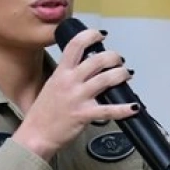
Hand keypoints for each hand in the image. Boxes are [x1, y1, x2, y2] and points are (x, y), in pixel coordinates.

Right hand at [13, 28, 137, 159]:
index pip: (75, 45)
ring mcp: (78, 98)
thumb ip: (68, 75)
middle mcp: (70, 81)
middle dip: (114, 57)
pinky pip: (109, 110)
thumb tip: (87, 68)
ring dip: (121, 75)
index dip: (90, 35)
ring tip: (127, 75)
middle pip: (97, 60)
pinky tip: (134, 107)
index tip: (101, 35)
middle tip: (119, 61)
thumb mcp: (52, 85)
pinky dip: (124, 109)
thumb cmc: (44, 113)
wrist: (35, 135)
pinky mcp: (84, 114)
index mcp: (61, 72)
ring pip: (106, 79)